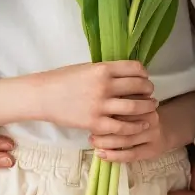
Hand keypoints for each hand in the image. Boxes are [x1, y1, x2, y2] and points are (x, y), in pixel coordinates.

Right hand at [38, 61, 156, 135]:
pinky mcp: (95, 122)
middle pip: (138, 86)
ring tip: (151, 107)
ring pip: (135, 107)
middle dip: (148, 89)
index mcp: (102, 68)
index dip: (144, 73)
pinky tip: (141, 124)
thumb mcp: (86, 68)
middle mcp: (104, 85)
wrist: (42, 95)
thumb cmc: (62, 79)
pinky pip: (122, 127)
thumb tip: (125, 75)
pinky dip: (135, 126)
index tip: (144, 77)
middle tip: (150, 93)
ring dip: (147, 107)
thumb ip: (105, 71)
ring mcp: (100, 105)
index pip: (134, 68)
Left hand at [90, 105, 162, 161]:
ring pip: (126, 140)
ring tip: (94, 144)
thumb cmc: (141, 115)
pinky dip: (115, 156)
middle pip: (124, 124)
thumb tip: (94, 108)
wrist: (165, 130)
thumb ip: (120, 102)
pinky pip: (131, 154)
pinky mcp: (153, 149)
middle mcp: (150, 117)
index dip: (105, 114)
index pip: (122, 107)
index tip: (91, 118)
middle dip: (104, 130)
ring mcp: (153, 134)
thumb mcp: (134, 104)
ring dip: (107, 144)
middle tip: (91, 135)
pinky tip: (102, 156)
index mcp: (144, 102)